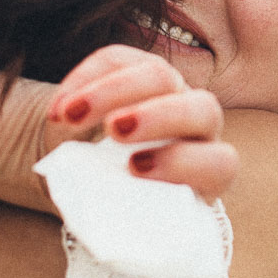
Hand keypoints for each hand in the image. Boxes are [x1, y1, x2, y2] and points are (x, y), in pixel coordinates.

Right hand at [45, 44, 236, 201]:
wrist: (93, 175)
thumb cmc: (116, 206)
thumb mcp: (122, 218)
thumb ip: (123, 215)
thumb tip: (102, 215)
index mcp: (206, 173)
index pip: (220, 163)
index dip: (185, 164)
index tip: (136, 170)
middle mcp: (199, 129)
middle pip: (202, 109)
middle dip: (158, 117)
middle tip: (114, 130)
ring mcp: (172, 92)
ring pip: (159, 75)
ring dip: (112, 91)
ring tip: (70, 115)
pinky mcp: (138, 67)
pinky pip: (118, 60)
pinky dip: (83, 81)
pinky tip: (57, 110)